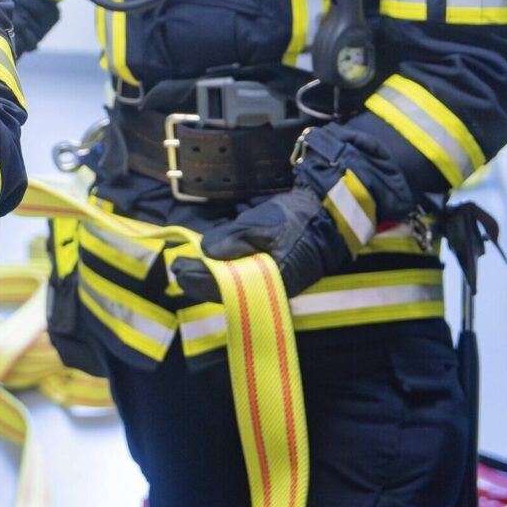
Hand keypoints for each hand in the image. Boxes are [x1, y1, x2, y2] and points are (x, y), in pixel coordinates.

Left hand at [171, 185, 350, 305]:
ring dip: (211, 277)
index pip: (225, 287)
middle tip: (177, 269)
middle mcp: (272, 290)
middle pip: (229, 291)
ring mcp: (275, 283)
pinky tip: (213, 264)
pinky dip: (227, 273)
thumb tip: (206, 252)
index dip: (198, 278)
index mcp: (270, 281)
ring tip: (188, 267)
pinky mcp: (277, 273)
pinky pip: (245, 279)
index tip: (177, 268)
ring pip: (236, 287)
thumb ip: (233, 239)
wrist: (329, 215)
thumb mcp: (261, 225)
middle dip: (201, 280)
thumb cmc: (295, 220)